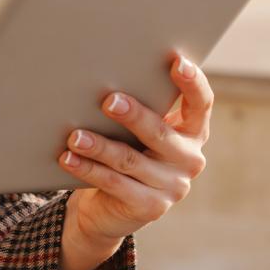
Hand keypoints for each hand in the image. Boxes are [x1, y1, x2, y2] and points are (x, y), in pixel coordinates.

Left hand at [59, 54, 211, 250]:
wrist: (111, 208)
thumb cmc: (125, 151)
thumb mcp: (137, 131)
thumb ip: (138, 107)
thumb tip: (104, 71)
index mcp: (192, 132)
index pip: (200, 103)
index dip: (192, 82)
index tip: (177, 62)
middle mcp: (189, 159)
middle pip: (160, 133)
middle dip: (134, 116)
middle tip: (109, 100)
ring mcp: (173, 186)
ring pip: (131, 160)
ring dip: (100, 146)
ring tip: (75, 136)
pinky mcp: (151, 207)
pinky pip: (114, 183)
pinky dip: (88, 169)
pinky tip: (68, 158)